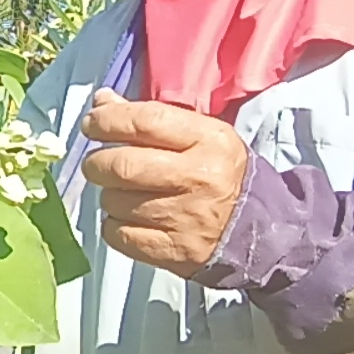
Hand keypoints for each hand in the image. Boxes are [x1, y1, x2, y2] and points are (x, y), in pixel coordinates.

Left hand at [80, 88, 248, 277]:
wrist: (262, 229)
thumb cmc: (222, 173)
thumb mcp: (201, 135)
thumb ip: (152, 118)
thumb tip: (101, 103)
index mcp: (208, 140)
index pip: (145, 121)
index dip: (107, 120)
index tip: (91, 124)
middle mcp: (198, 177)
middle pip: (123, 165)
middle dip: (97, 163)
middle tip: (97, 164)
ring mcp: (185, 217)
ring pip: (115, 201)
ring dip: (108, 194)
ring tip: (122, 192)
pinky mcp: (174, 250)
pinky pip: (118, 234)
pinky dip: (114, 225)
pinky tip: (129, 218)